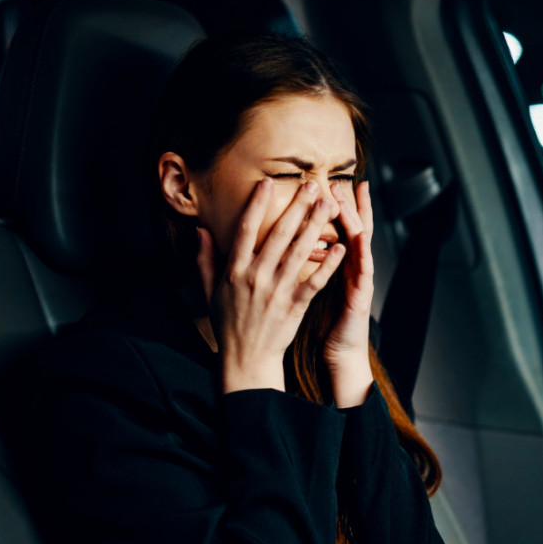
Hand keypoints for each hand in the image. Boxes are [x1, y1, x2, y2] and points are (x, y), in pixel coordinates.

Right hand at [197, 178, 345, 393]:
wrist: (246, 360)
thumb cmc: (228, 324)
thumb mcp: (209, 292)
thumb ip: (204, 260)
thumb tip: (200, 230)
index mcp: (234, 271)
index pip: (245, 230)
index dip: (256, 205)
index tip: (268, 183)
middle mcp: (255, 277)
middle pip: (278, 235)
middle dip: (297, 207)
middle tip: (313, 185)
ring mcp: (276, 292)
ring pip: (299, 252)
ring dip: (316, 226)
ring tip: (330, 206)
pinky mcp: (294, 307)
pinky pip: (314, 281)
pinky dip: (328, 264)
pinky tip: (341, 247)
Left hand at [324, 179, 374, 407]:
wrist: (340, 353)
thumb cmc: (326, 323)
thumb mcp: (314, 290)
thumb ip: (307, 268)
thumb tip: (288, 249)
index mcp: (340, 266)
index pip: (339, 230)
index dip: (336, 209)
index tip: (328, 185)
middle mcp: (353, 269)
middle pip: (354, 229)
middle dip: (348, 205)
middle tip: (339, 182)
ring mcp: (360, 281)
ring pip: (360, 244)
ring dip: (355, 220)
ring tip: (347, 200)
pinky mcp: (361, 296)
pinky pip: (362, 272)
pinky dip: (359, 254)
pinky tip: (355, 238)